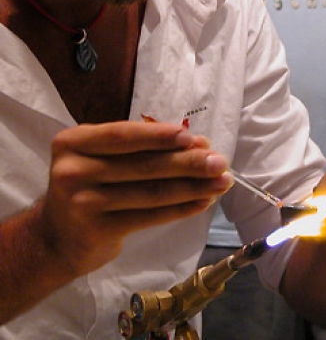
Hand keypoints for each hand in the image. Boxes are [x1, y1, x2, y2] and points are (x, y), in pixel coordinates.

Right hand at [38, 121, 231, 275]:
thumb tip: (197, 144)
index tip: (195, 138)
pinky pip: (149, 216)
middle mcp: (72, 170)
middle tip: (220, 162)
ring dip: (192, 186)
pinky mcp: (97, 231)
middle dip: (188, 162)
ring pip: (151, 191)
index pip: (124, 135)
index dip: (160, 136)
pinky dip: (180, 209)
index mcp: (74, 141)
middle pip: (142, 164)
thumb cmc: (89, 186)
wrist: (57, 237)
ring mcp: (82, 203)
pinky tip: (202, 202)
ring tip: (221, 183)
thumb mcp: (102, 158)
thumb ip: (140, 148)